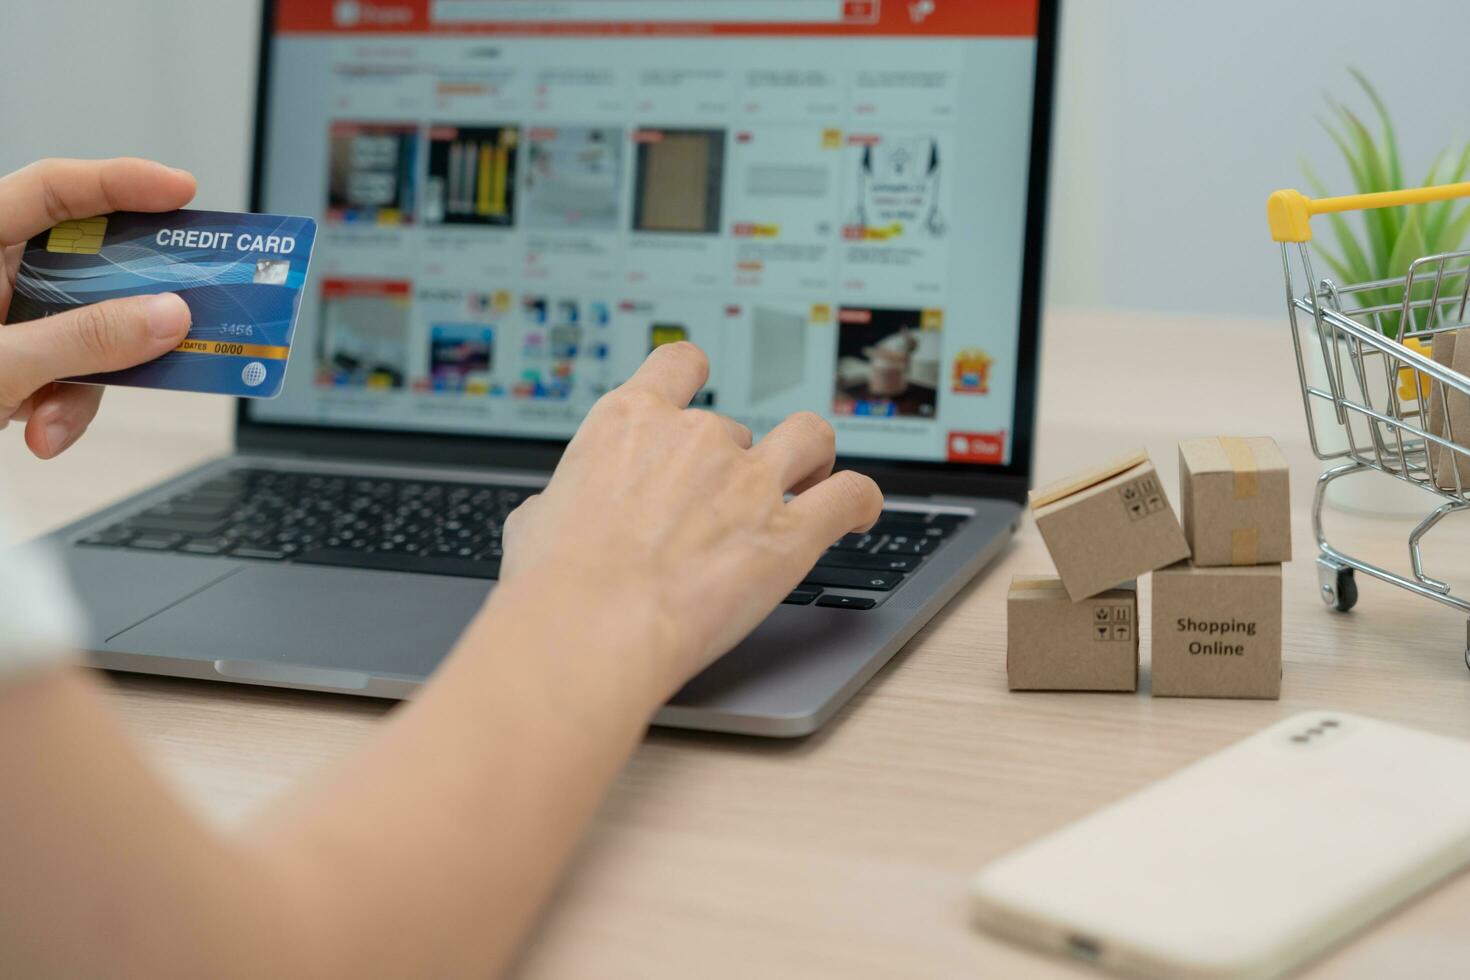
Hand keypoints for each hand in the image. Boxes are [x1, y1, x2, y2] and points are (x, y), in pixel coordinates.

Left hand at [0, 158, 195, 457]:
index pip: (52, 190)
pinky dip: (61, 407)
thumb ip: (84, 340)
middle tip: (181, 313)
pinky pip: (65, 372)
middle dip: (121, 313)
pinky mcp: (10, 363)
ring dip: (84, 384)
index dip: (121, 183)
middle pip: (83, 267)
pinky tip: (40, 433)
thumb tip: (164, 316)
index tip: (182, 192)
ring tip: (53, 424)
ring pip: (83, 332)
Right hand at [501, 342, 883, 695]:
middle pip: (735, 426)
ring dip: (813, 456)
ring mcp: (749, 480)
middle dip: (736, 461)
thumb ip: (563, 500)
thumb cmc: (553, 584)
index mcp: (629, 422)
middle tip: (727, 503)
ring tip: (810, 480)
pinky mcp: (790, 533)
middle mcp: (695, 438)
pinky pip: (851, 495)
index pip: (679, 363)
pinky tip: (859, 512)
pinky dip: (861, 501)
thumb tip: (560, 512)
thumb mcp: (534, 521)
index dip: (695, 377)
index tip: (698, 393)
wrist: (591, 627)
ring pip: (810, 436)